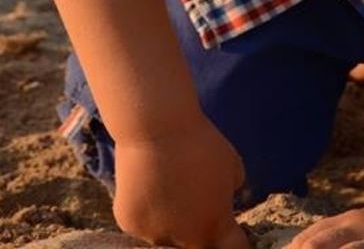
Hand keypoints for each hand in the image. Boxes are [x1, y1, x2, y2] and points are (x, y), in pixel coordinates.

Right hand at [112, 113, 251, 248]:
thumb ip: (229, 191)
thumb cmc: (200, 142)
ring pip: (165, 238)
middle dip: (200, 233)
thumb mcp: (232, 165)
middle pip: (196, 247)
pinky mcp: (130, 224)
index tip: (231, 230)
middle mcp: (185, 240)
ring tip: (169, 186)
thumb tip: (223, 198)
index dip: (234, 239)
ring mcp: (154, 235)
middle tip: (195, 205)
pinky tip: (148, 183)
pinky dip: (147, 210)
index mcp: (214, 226)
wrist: (156, 127)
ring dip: (170, 222)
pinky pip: (143, 224)